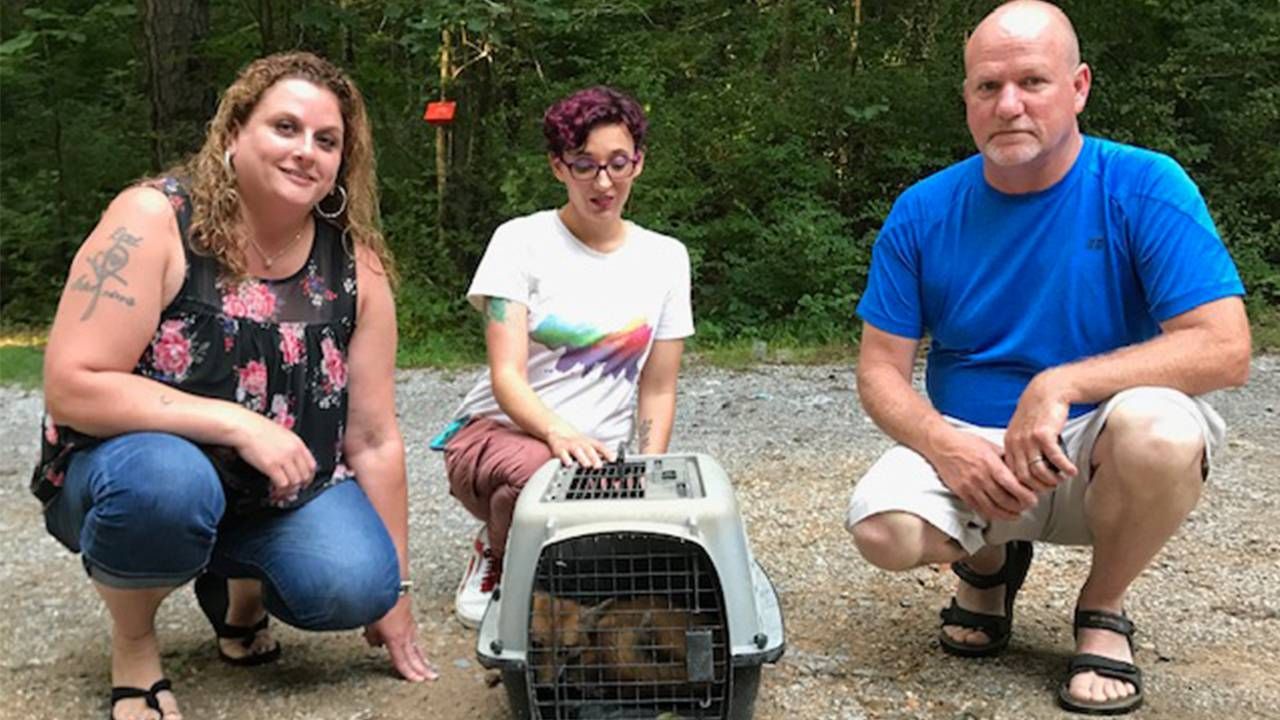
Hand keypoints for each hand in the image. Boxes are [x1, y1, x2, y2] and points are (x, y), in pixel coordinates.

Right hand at [233, 411, 316, 503]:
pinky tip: (275, 490)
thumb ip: (289, 446)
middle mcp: (293, 451)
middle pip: (305, 475)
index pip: (312, 465)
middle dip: (299, 486)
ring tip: (282, 492)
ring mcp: (283, 459)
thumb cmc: (257, 428)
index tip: (304, 482)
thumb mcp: (281, 434)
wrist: (244, 426)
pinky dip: (280, 490)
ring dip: (289, 490)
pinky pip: (282, 484)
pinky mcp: (271, 466)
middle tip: (292, 490)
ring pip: (295, 482)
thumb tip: (291, 459)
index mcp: (297, 443)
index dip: (309, 477)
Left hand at [364, 595, 438, 681]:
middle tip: (432, 677)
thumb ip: (372, 636)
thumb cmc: (381, 600)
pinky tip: (417, 644)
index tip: (417, 680)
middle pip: (415, 654)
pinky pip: (414, 634)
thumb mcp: (370, 622)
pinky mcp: (409, 615)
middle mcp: (405, 633)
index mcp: (396, 637)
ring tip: (428, 665)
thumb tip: (375, 642)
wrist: (391, 581)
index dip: (409, 672)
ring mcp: (409, 624)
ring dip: (423, 657)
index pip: (402, 660)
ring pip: (416, 644)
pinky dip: (417, 643)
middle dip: (423, 668)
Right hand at [545, 421, 614, 467]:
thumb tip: (612, 459)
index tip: (613, 458)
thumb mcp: (587, 445)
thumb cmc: (575, 441)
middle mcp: (580, 443)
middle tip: (599, 465)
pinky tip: (569, 463)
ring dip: (582, 457)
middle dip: (594, 457)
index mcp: (588, 442)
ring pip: (577, 450)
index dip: (607, 452)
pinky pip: (562, 453)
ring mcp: (570, 445)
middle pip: (588, 449)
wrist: (557, 429)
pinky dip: (565, 458)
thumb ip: (598, 453)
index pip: (600, 446)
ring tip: (587, 464)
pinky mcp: (559, 448)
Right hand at [929, 426, 1038, 521]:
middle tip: (1027, 507)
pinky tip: (998, 514)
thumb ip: (1005, 459)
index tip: (1033, 499)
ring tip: (1015, 515)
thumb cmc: (965, 443)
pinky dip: (991, 515)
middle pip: (1005, 500)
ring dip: (1007, 515)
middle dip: (1020, 507)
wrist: (942, 445)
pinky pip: (978, 509)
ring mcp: (970, 487)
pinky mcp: (961, 493)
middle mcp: (981, 477)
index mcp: (991, 464)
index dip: (1026, 496)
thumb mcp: (990, 446)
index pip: (1013, 486)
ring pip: (992, 509)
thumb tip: (1020, 470)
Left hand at [1004, 371, 1077, 492]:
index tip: (1037, 489)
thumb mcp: (1022, 430)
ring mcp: (1028, 439)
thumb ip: (1021, 448)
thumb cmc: (1038, 412)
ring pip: (1039, 471)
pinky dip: (1064, 468)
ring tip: (1062, 479)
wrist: (1047, 391)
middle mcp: (1016, 443)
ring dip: (1053, 480)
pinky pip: (1055, 459)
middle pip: (1025, 477)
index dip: (1025, 485)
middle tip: (1052, 487)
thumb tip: (1026, 471)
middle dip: (1040, 487)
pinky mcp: (1044, 435)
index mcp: (1009, 443)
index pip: (1012, 474)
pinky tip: (1072, 471)